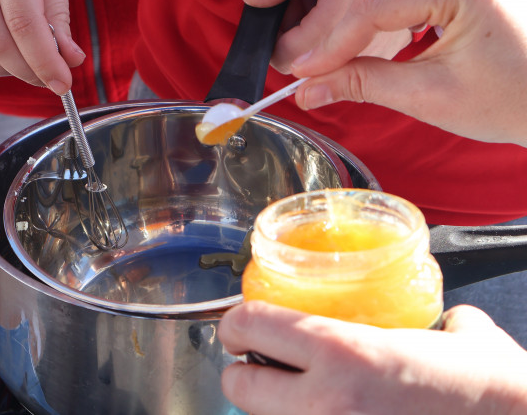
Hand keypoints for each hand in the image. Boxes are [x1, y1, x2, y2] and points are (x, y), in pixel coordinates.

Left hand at [218, 301, 526, 414]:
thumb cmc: (490, 391)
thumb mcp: (455, 337)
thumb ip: (435, 321)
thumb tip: (450, 324)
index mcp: (344, 352)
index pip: (248, 325)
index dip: (235, 323)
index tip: (239, 325)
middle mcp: (326, 402)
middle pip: (237, 385)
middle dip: (244, 373)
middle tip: (266, 366)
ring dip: (272, 407)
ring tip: (299, 397)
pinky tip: (330, 413)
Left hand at [240, 0, 411, 73]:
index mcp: (332, 33)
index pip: (281, 58)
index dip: (273, 35)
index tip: (284, 8)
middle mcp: (351, 54)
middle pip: (300, 64)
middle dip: (291, 35)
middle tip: (303, 0)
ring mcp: (369, 57)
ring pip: (322, 63)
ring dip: (313, 37)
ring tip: (324, 0)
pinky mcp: (382, 53)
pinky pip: (345, 57)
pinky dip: (334, 38)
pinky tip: (343, 10)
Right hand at [289, 0, 526, 146]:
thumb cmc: (511, 101)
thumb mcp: (428, 97)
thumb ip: (362, 84)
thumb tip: (309, 88)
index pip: (372, 6)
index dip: (333, 45)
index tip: (306, 72)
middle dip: (347, 24)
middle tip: (325, 65)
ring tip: (360, 34)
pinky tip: (393, 9)